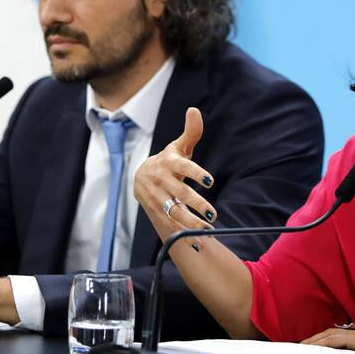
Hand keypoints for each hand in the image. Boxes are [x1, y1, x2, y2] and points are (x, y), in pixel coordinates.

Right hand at [133, 107, 216, 243]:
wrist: (140, 177)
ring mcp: (156, 196)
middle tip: (213, 215)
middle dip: (197, 205)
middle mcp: (161, 179)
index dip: (196, 173)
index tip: (211, 181)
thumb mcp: (178, 146)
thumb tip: (194, 110)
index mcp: (169, 162)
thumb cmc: (168, 161)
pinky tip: (198, 243)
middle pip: (180, 193)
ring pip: (174, 211)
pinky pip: (170, 224)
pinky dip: (184, 235)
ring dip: (191, 223)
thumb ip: (191, 132)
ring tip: (208, 231)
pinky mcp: (154, 210)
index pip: (184, 167)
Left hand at [302, 326, 354, 353]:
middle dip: (314, 340)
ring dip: (315, 341)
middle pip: (330, 334)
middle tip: (300, 346)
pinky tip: (315, 347)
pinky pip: (337, 340)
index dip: (323, 341)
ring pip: (330, 335)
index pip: (337, 337)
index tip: (312, 347)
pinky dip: (324, 343)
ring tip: (302, 347)